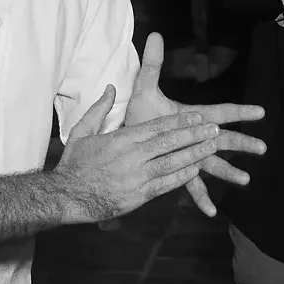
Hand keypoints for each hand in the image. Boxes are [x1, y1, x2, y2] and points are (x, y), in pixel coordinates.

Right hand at [52, 88, 230, 223]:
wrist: (68, 196)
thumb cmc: (75, 163)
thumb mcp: (81, 131)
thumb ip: (99, 109)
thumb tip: (111, 86)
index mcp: (121, 139)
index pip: (156, 127)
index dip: (179, 121)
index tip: (197, 116)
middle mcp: (132, 157)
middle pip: (169, 143)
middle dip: (194, 135)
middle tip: (214, 129)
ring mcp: (138, 177)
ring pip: (173, 163)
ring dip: (195, 155)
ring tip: (213, 147)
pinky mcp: (140, 195)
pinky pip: (167, 184)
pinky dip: (183, 176)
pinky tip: (197, 169)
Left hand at [123, 33, 266, 221]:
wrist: (125, 134)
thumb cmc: (140, 112)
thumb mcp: (145, 87)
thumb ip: (152, 63)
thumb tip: (155, 34)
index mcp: (192, 116)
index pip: (220, 112)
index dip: (239, 111)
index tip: (260, 111)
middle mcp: (195, 137)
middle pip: (223, 139)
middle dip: (242, 143)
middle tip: (262, 148)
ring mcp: (189, 154)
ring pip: (213, 163)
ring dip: (229, 171)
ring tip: (245, 179)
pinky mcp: (178, 168)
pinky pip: (191, 184)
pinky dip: (201, 197)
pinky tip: (211, 211)